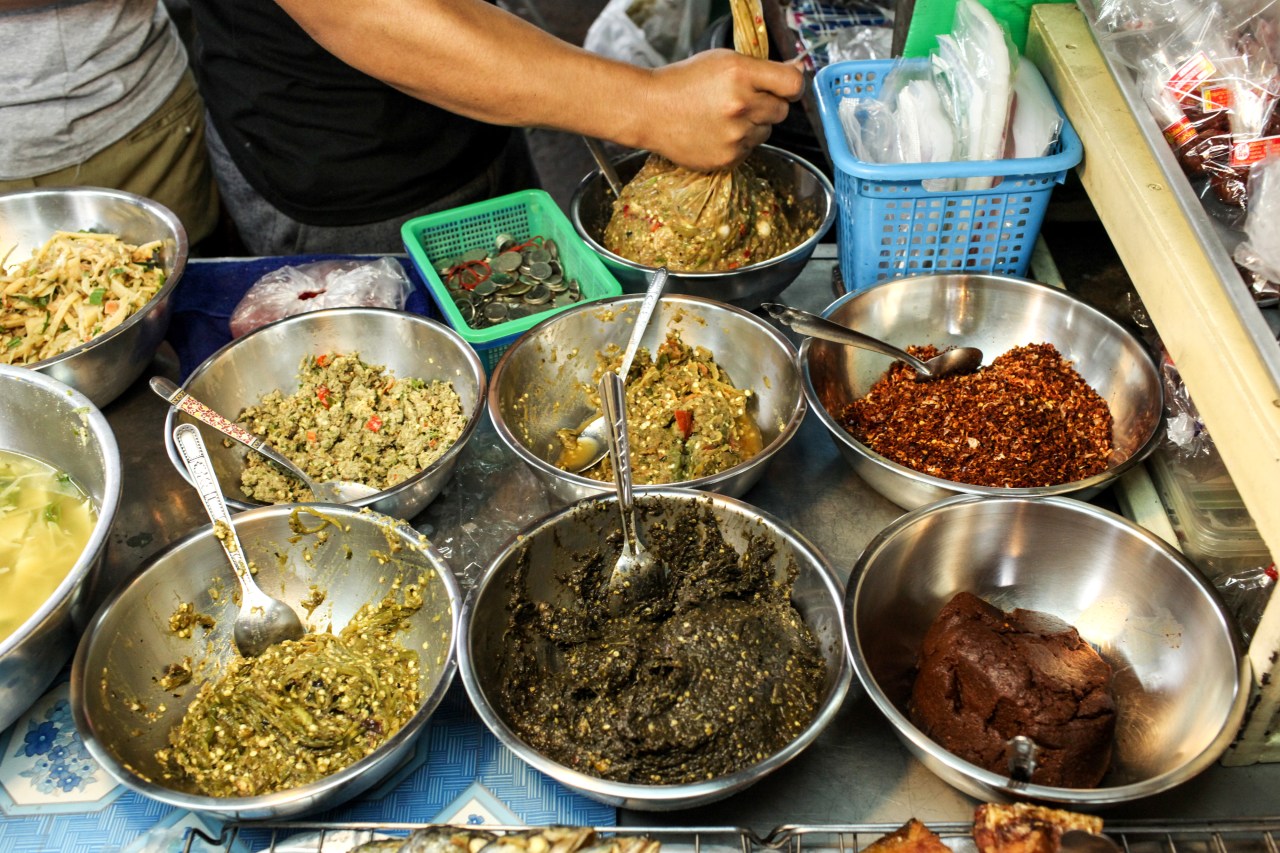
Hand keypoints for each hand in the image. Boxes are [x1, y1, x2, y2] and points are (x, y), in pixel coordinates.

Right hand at [642, 49, 804, 171]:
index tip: (786, 88)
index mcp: (741, 74)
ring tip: (722, 117)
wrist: (650, 110)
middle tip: (741, 101)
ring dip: (752, 125)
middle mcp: (741, 106)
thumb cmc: (685, 82)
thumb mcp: (723, 61)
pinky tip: (715, 132)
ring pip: (766, 132)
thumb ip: (762, 68)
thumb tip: (798, 70)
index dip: (793, 86)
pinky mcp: (727, 158)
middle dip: (768, 105)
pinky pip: (749, 150)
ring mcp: (735, 136)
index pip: (792, 83)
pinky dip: (738, 143)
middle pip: (782, 110)